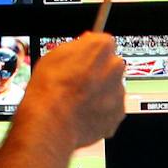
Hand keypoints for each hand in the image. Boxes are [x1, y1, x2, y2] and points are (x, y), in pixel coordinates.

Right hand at [29, 33, 125, 148]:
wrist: (51, 124)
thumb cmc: (49, 91)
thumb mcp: (53, 55)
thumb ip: (76, 46)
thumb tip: (83, 45)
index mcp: (100, 47)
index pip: (103, 43)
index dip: (90, 54)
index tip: (83, 60)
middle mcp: (114, 67)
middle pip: (110, 65)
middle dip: (98, 72)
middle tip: (79, 82)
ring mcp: (118, 91)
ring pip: (112, 87)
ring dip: (100, 92)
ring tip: (78, 101)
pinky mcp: (118, 112)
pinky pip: (112, 107)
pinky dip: (101, 110)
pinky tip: (84, 112)